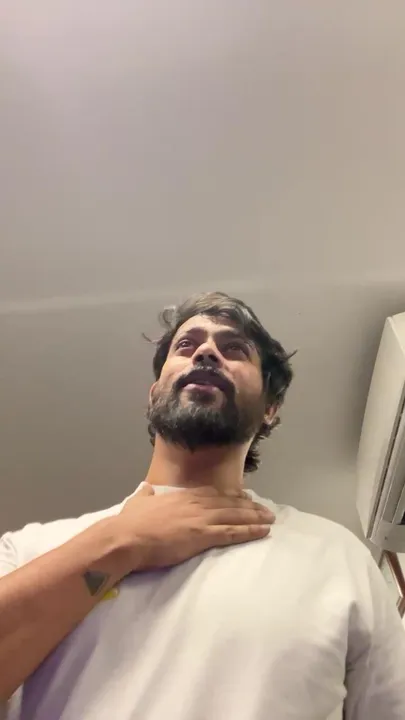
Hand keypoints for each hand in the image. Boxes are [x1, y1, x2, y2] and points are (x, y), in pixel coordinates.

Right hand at [116, 483, 274, 571]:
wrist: (127, 536)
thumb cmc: (131, 521)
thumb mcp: (138, 501)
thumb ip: (145, 495)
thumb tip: (145, 490)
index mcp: (182, 496)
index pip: (212, 493)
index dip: (230, 496)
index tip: (243, 496)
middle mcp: (196, 503)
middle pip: (229, 503)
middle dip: (249, 506)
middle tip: (266, 508)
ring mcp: (201, 518)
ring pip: (235, 515)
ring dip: (255, 516)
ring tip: (271, 518)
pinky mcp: (203, 535)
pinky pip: (232, 532)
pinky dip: (250, 530)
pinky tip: (263, 531)